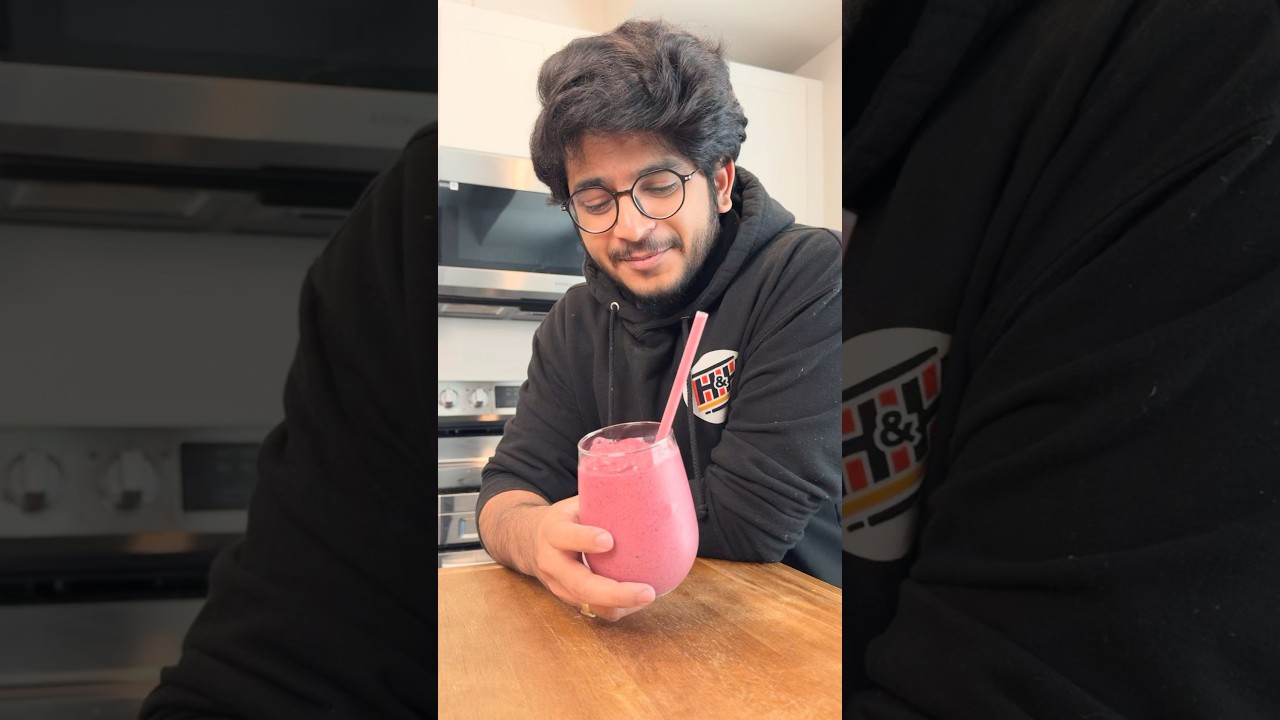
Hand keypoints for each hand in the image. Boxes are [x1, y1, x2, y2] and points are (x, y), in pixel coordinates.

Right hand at [529, 496, 655, 621]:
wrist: (528, 541)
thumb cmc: (563, 519)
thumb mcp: (575, 504)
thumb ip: (603, 500)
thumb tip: (651, 491)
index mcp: (553, 532)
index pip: (565, 536)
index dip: (585, 539)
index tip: (609, 540)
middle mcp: (552, 563)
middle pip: (581, 584)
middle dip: (615, 592)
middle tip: (647, 592)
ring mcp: (559, 585)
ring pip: (589, 603)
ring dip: (621, 605)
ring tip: (648, 596)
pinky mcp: (569, 599)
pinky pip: (594, 610)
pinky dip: (618, 609)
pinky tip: (638, 601)